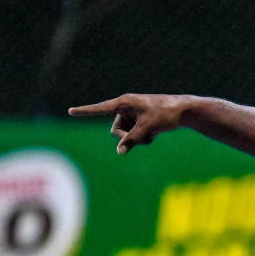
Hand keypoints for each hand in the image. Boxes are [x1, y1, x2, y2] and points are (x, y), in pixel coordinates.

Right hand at [68, 93, 190, 153]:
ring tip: (153, 131)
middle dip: (128, 138)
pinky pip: (134, 136)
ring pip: (126, 136)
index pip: (100, 109)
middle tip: (145, 134)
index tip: (70, 111)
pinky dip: (144, 137)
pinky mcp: (139, 121)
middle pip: (115, 131)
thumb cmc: (165, 114)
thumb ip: (132, 140)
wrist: (184, 111)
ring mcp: (132, 115)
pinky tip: (156, 131)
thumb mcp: (147, 129)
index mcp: (124, 103)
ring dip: (139, 139)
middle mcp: (125, 108)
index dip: (85, 111)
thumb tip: (120, 152)